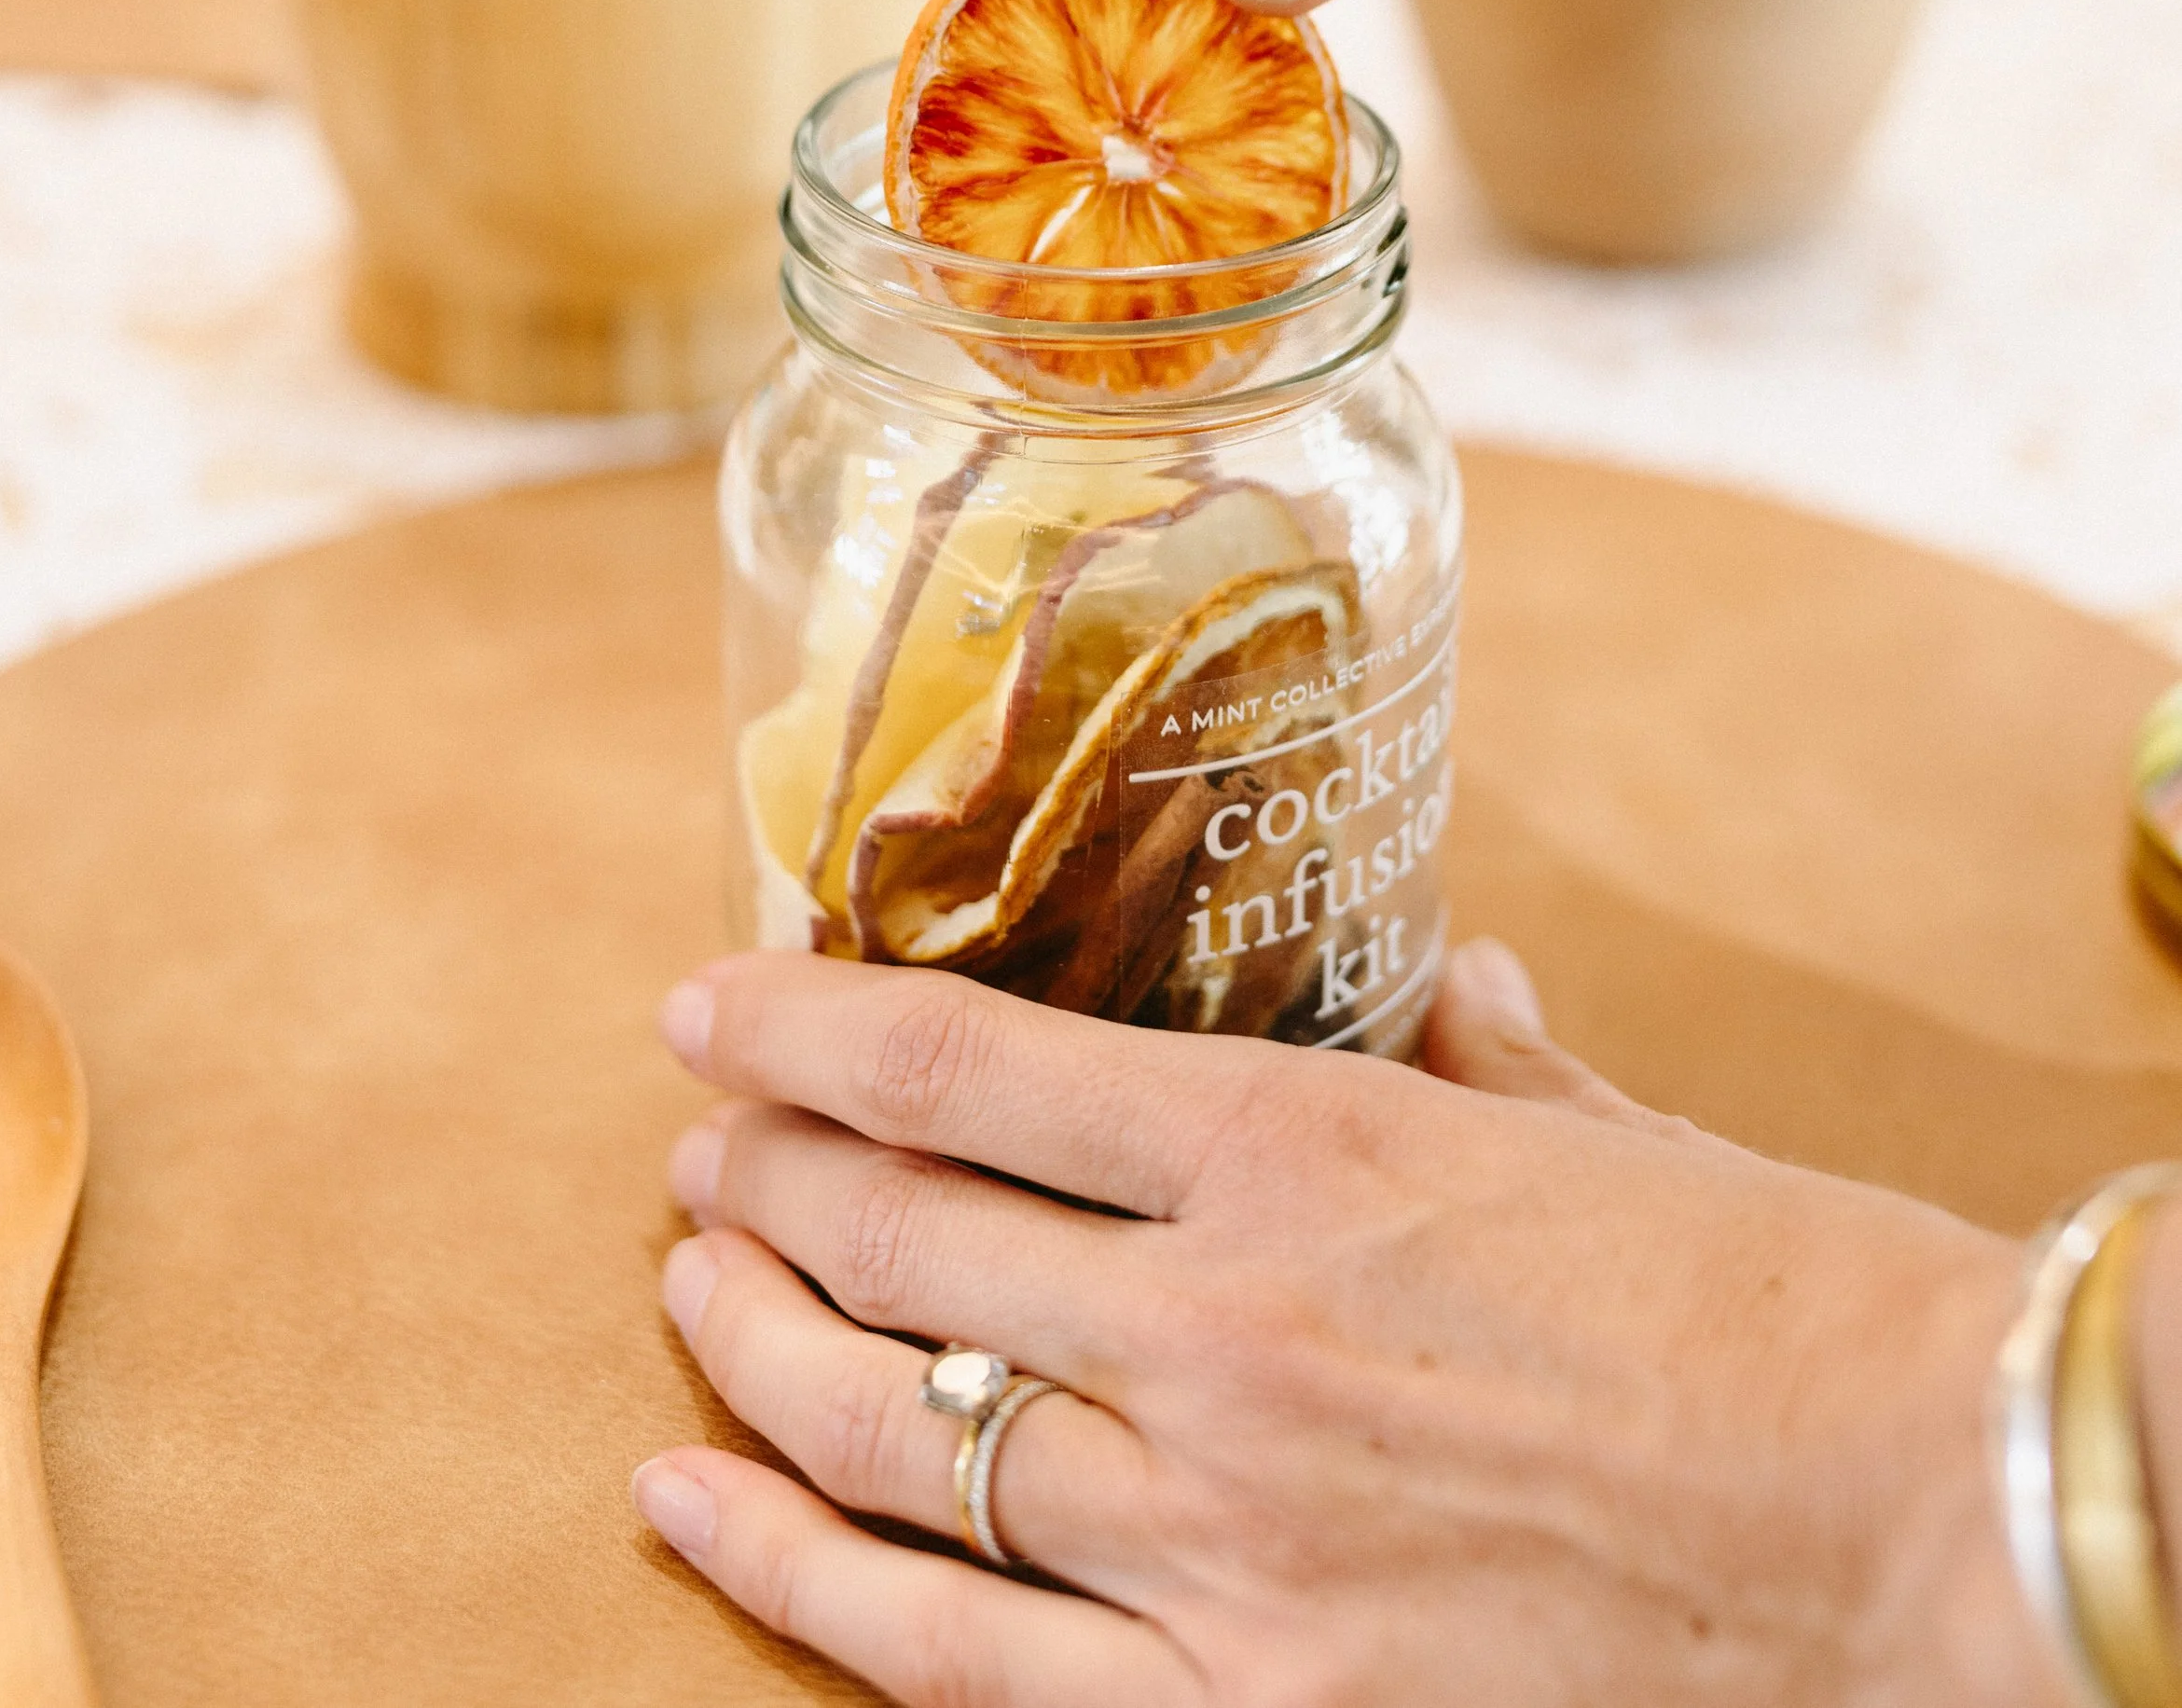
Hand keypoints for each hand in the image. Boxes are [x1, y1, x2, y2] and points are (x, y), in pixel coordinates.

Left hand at [636, 945, 2059, 1707]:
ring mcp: (1219, 1539)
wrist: (1943, 1534)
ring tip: (682, 1287)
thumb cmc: (1797, 1315)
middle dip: (761, 1177)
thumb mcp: (1619, 1141)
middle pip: (896, 1239)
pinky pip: (946, 1652)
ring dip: (750, 1344)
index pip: (971, 1067)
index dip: (805, 1030)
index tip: (712, 1005)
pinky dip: (790, 1569)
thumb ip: (1496, 1061)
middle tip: (698, 1145)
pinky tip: (686, 1501)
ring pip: (891, 1431)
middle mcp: (1220, 1332)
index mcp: (1306, 1150)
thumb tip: (1460, 984)